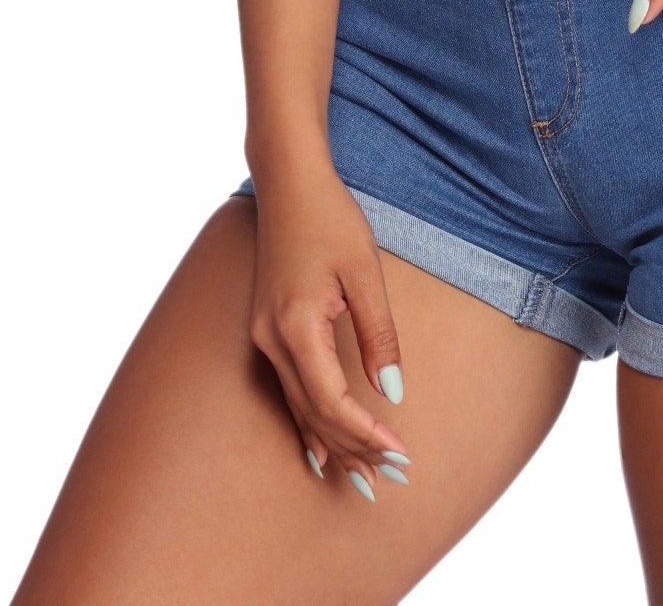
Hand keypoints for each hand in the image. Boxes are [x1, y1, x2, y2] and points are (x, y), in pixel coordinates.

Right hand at [247, 157, 411, 491]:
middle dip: (353, 450)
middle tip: (391, 481)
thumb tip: (392, 393)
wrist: (289, 182)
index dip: (365, 433)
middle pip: (314, 414)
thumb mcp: (365, 272)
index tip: (399, 453)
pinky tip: (320, 451)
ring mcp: (263, 336)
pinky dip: (309, 423)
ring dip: (333, 443)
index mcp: (296, 325)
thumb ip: (379, 335)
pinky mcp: (266, 330)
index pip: (332, 400)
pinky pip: (288, 391)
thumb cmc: (331, 219)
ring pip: (299, 408)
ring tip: (364, 479)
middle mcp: (272, 339)